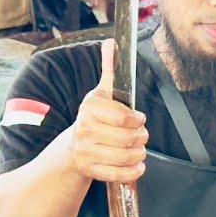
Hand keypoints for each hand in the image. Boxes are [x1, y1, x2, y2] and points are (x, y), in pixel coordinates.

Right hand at [71, 39, 147, 183]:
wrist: (72, 148)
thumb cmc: (94, 119)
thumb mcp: (100, 93)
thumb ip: (109, 69)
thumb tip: (112, 42)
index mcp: (90, 108)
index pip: (125, 117)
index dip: (137, 119)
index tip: (138, 119)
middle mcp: (85, 130)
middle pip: (130, 138)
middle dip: (142, 137)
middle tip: (141, 135)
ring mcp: (86, 151)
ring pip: (128, 156)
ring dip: (140, 154)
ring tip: (138, 149)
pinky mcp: (91, 170)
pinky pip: (122, 174)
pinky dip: (135, 171)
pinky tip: (136, 165)